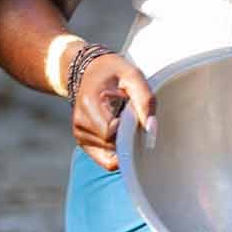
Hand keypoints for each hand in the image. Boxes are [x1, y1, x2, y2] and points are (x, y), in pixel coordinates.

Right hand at [72, 52, 155, 170]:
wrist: (90, 71)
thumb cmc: (113, 72)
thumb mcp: (133, 75)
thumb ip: (144, 99)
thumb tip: (151, 128)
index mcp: (89, 104)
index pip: (110, 132)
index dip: (128, 128)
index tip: (134, 115)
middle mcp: (80, 123)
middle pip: (111, 145)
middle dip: (128, 137)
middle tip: (132, 117)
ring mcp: (80, 135)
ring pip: (110, 154)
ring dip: (123, 143)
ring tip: (123, 120)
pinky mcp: (84, 142)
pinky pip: (105, 159)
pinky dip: (117, 152)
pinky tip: (122, 135)